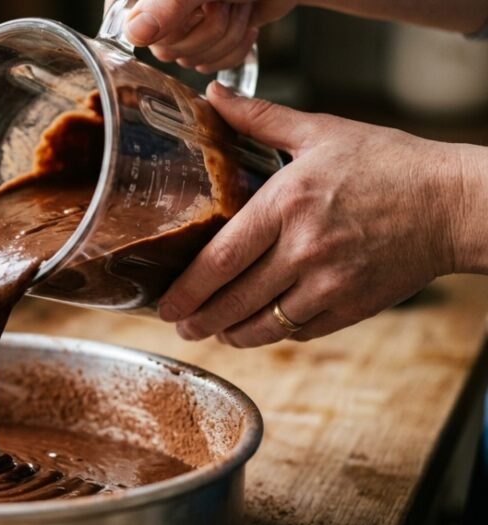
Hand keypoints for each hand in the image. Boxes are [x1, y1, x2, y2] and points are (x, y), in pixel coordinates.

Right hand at [120, 0, 295, 72]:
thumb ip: (165, 6)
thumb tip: (134, 34)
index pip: (139, 33)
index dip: (175, 26)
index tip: (201, 4)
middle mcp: (158, 8)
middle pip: (167, 51)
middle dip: (209, 30)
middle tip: (223, 2)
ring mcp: (183, 23)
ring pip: (191, 61)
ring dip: (226, 36)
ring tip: (237, 6)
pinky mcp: (207, 37)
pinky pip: (210, 65)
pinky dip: (235, 48)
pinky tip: (245, 23)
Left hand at [156, 81, 466, 346]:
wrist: (454, 203)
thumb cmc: (388, 165)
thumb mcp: (321, 132)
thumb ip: (260, 119)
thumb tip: (212, 95)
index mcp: (288, 204)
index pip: (221, 258)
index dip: (187, 289)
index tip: (165, 304)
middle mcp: (304, 249)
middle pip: (234, 300)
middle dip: (199, 320)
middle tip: (179, 325)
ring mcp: (329, 283)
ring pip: (264, 326)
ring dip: (230, 335)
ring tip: (212, 332)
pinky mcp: (352, 307)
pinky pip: (300, 331)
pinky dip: (274, 334)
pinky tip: (258, 328)